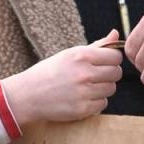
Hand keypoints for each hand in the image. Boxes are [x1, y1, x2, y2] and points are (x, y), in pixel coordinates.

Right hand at [1, 32, 122, 124]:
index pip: (115, 57)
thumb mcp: (69, 54)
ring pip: (111, 89)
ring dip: (102, 88)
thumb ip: (96, 46)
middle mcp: (84, 73)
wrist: (28, 95)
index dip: (111, 60)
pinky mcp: (83, 109)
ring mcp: (84, 92)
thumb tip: (116, 34)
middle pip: (116, 73)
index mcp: (81, 55)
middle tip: (95, 76)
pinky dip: (95, 102)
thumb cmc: (49, 72)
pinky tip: (82, 98)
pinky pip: (103, 104)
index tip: (103, 63)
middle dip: (109, 74)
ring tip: (86, 87)